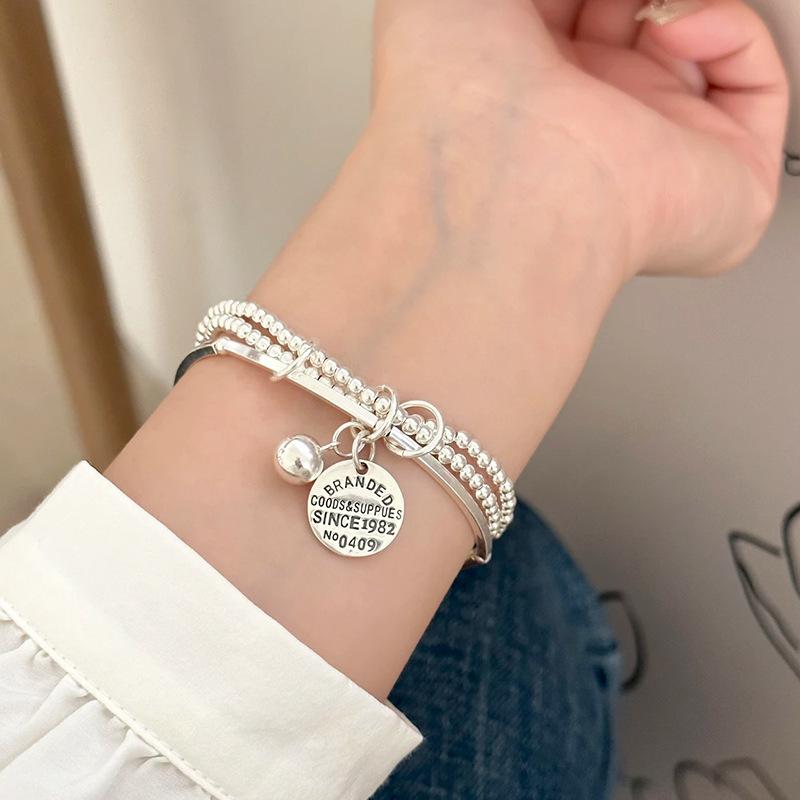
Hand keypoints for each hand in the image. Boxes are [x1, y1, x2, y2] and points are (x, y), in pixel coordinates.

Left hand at [372, 0, 788, 279]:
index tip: (557, 1)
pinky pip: (752, 88)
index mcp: (518, 89)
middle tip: (604, 1)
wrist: (498, 183)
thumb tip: (609, 7)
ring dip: (668, 2)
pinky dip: (729, 31)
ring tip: (638, 5)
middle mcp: (581, 123)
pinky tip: (674, 28)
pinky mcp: (718, 186)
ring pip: (688, 48)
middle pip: (625, 25)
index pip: (558, 23)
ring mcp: (647, 153)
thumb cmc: (452, 102)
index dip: (562, 2)